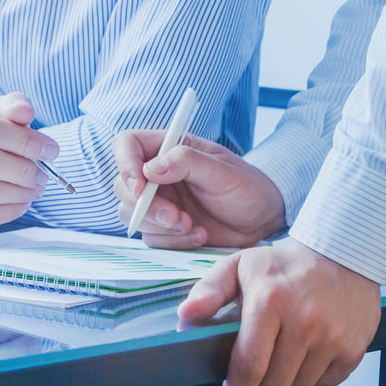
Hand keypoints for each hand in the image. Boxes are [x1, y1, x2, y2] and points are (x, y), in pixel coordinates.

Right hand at [0, 92, 57, 234]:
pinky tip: (21, 202)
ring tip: (36, 188)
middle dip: (24, 170)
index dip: (25, 141)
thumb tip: (24, 111)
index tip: (50, 150)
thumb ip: (14, 108)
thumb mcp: (0, 114)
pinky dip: (11, 211)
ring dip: (21, 192)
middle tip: (44, 175)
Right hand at [112, 131, 284, 247]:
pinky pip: (150, 237)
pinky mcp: (163, 228)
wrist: (262, 220)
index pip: (127, 144)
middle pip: (123, 186)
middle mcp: (156, 174)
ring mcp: (158, 201)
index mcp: (167, 148)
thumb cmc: (246, 187)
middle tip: (176, 217)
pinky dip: (173, 241)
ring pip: (131, 215)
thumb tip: (150, 168)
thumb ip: (187, 162)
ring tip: (193, 227)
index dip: (124, 164)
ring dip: (160, 227)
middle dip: (146, 206)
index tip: (139, 188)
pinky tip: (199, 235)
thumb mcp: (222, 171)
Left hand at [178, 238, 380, 385]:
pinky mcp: (354, 349)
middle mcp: (303, 321)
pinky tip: (304, 355)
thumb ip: (209, 290)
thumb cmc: (283, 264)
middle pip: (273, 384)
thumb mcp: (239, 265)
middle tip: (257, 365)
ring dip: (285, 380)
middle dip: (259, 382)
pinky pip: (324, 384)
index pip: (248, 363)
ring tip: (281, 356)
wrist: (341, 255)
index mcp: (269, 300)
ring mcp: (332, 337)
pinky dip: (311, 377)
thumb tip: (185, 315)